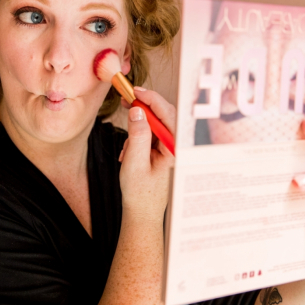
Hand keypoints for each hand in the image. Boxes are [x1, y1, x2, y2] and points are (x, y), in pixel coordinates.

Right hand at [118, 87, 175, 221]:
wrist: (142, 214)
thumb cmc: (140, 194)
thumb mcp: (135, 163)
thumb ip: (137, 135)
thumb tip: (137, 112)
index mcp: (176, 150)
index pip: (167, 114)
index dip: (150, 98)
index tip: (135, 91)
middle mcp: (177, 147)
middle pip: (164, 115)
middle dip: (144, 107)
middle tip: (127, 100)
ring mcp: (171, 148)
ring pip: (156, 124)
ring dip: (139, 128)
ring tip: (128, 148)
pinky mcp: (164, 151)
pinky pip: (152, 134)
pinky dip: (139, 138)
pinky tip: (130, 153)